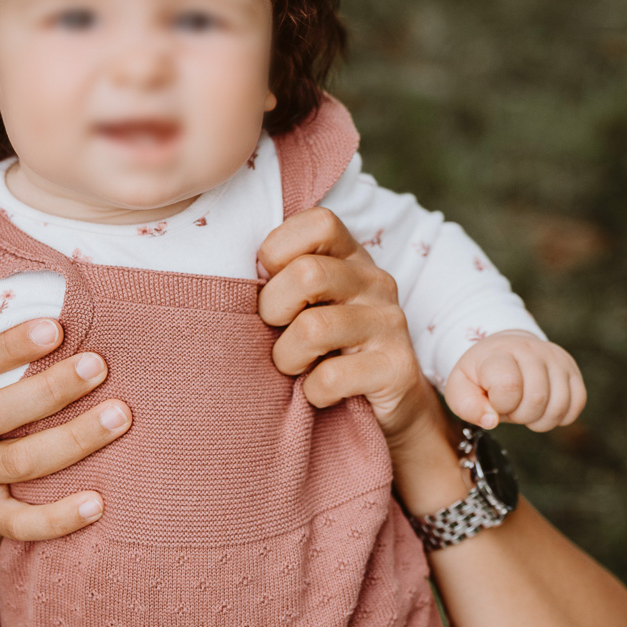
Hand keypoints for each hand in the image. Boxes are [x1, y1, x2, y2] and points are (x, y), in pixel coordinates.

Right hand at [0, 318, 132, 565]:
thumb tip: (58, 321)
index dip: (11, 346)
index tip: (56, 328)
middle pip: (0, 413)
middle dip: (52, 389)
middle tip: (98, 366)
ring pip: (20, 463)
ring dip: (74, 440)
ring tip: (119, 417)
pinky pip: (22, 523)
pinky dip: (59, 517)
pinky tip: (97, 503)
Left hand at [256, 207, 427, 441]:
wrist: (388, 404)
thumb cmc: (329, 346)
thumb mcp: (310, 302)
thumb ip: (283, 277)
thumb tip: (229, 270)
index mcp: (352, 256)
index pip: (319, 222)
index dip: (278, 250)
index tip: (268, 281)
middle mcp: (376, 281)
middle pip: (308, 274)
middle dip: (273, 309)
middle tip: (275, 330)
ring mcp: (390, 323)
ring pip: (313, 329)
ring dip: (287, 356)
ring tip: (294, 365)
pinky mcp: (397, 368)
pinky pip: (331, 377)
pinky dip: (312, 391)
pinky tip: (318, 392)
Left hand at [445, 330, 586, 431]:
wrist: (504, 352)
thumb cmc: (481, 374)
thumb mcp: (460, 386)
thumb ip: (467, 405)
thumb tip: (491, 420)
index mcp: (500, 352)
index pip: (509, 386)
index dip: (501, 404)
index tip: (494, 400)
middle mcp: (531, 349)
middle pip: (537, 399)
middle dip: (520, 415)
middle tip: (510, 406)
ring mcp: (555, 358)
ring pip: (559, 405)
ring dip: (540, 419)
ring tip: (524, 407)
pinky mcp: (572, 370)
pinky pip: (576, 404)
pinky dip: (559, 416)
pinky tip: (543, 408)